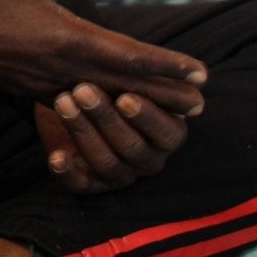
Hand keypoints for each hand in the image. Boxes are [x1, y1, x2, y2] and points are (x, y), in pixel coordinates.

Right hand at [0, 0, 206, 110]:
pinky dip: (103, 107)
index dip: (168, 66)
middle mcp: (66, 69)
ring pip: (104, 98)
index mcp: (72, 40)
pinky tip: (110, 109)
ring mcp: (48, 84)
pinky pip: (77, 103)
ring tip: (167, 111)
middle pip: (126, 87)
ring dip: (139, 105)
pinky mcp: (30, 89)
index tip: (200, 73)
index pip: (132, 57)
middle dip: (165, 95)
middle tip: (200, 106)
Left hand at [33, 81, 190, 191]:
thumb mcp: (131, 71)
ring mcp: (119, 174)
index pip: (169, 134)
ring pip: (106, 163)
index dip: (148, 117)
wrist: (70, 91)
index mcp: (168, 134)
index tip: (125, 97)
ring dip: (83, 132)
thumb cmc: (109, 78)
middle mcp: (148, 159)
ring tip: (63, 102)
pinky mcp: (89, 183)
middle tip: (83, 90)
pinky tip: (55, 156)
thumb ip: (162, 71)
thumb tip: (201, 74)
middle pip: (133, 148)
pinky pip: (79, 185)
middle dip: (106, 118)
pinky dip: (67, 171)